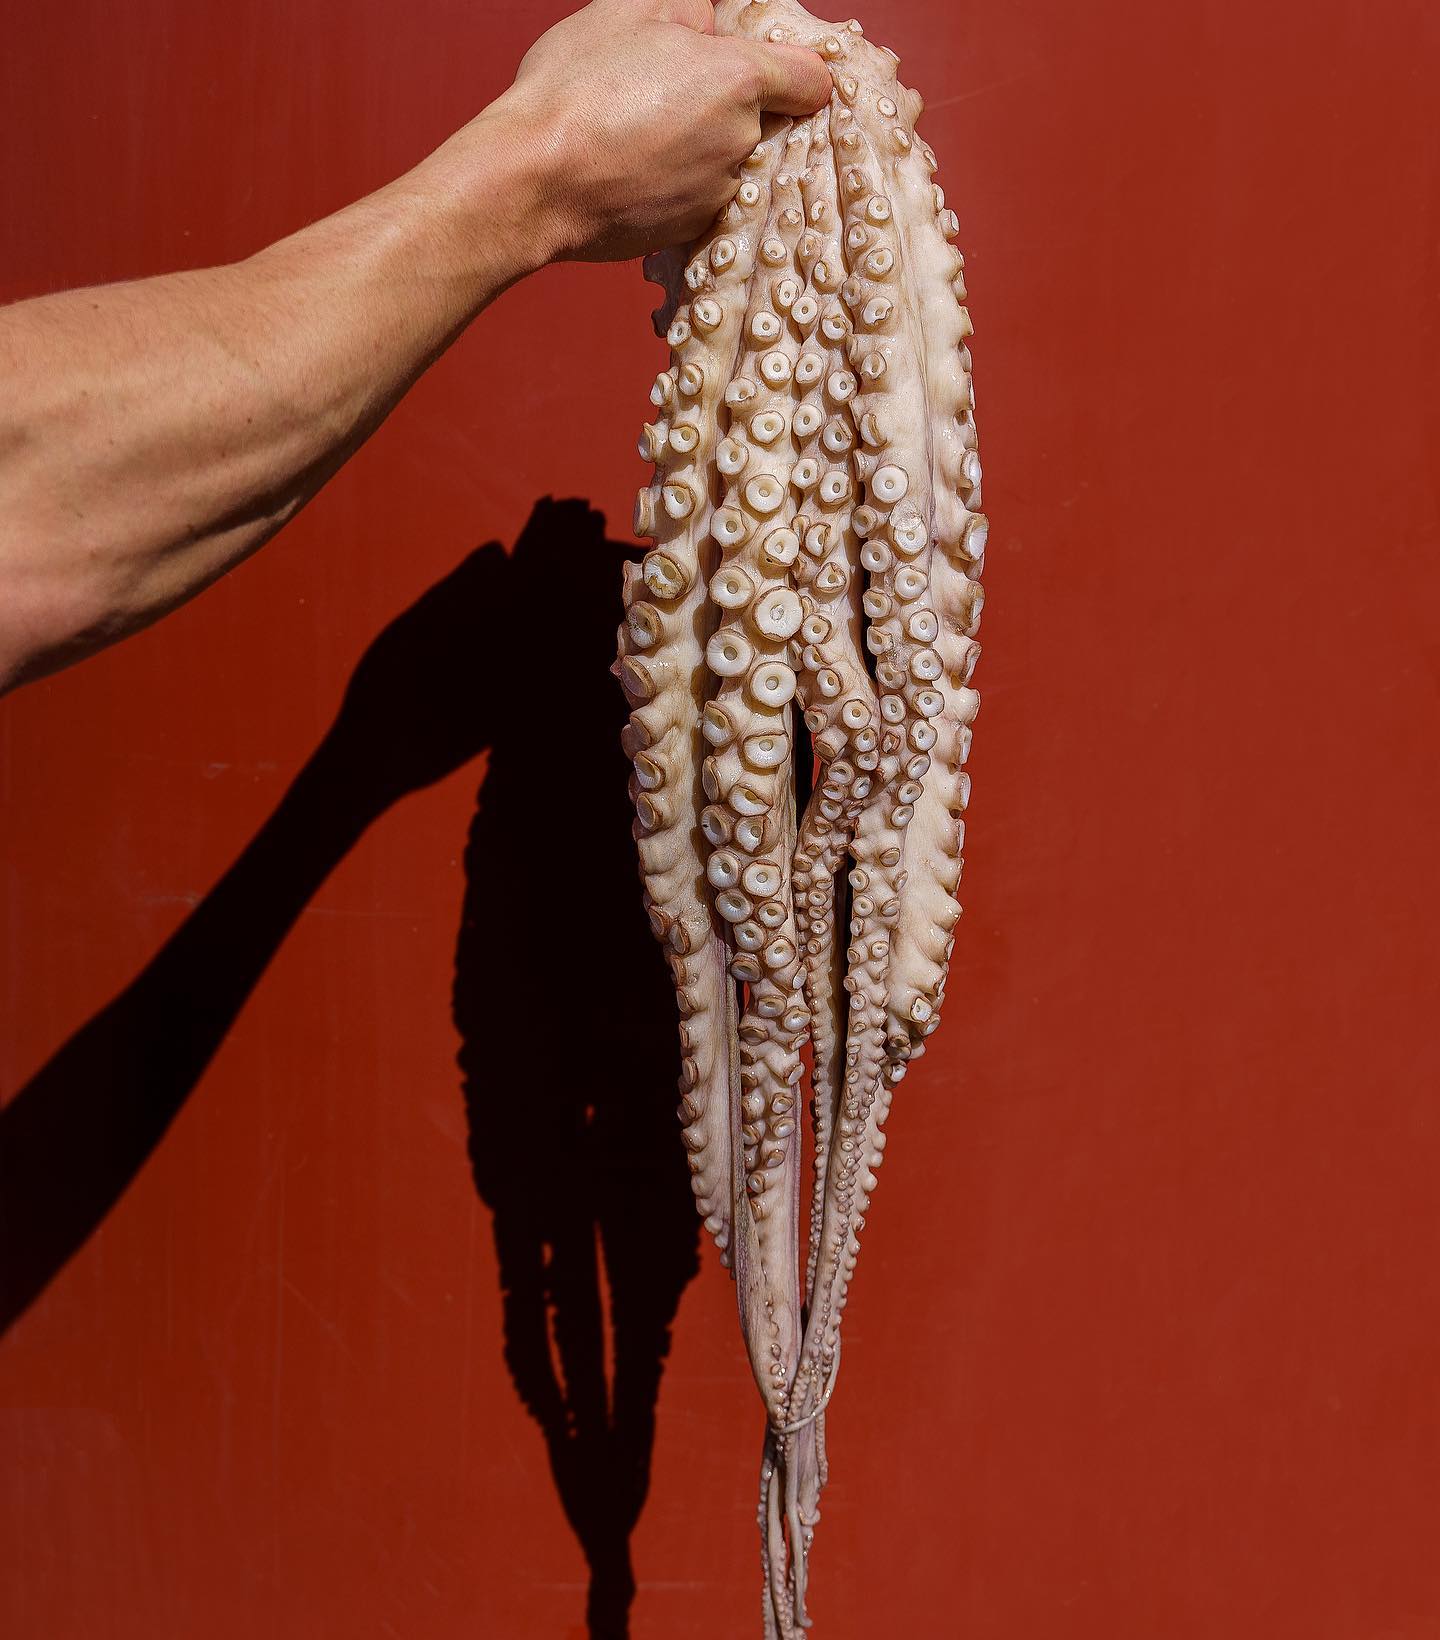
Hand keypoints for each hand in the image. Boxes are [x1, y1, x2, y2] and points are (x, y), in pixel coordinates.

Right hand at [494, 0, 831, 260]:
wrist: (533, 180)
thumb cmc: (575, 88)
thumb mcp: (630, 8)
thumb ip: (691, 11)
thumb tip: (713, 22)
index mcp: (739, 79)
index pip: (811, 79)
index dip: (794, 72)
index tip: (775, 73)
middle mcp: (742, 141)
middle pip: (764, 122)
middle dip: (730, 108)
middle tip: (673, 97)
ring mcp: (718, 193)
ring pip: (729, 164)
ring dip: (700, 150)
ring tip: (643, 136)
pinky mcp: (690, 231)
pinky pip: (699, 200)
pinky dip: (677, 187)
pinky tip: (635, 172)